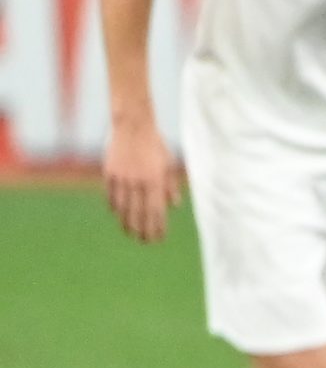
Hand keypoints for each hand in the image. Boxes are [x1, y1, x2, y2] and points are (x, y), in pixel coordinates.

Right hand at [104, 118, 183, 243]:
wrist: (132, 125)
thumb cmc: (154, 144)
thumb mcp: (168, 163)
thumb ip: (171, 185)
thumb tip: (174, 206)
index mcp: (155, 180)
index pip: (157, 211)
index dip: (158, 227)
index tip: (159, 238)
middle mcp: (138, 182)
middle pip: (139, 213)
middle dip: (142, 230)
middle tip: (144, 241)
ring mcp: (122, 178)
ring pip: (124, 208)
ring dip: (127, 222)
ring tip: (130, 233)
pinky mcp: (109, 173)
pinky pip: (112, 195)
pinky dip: (115, 207)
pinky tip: (118, 214)